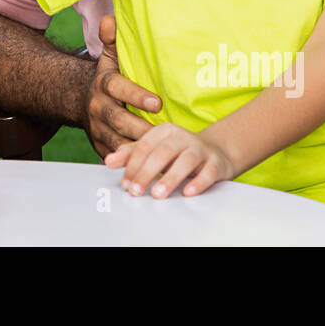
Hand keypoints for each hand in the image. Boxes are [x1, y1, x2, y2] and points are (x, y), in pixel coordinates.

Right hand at [83, 14, 161, 157]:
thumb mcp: (108, 58)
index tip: (157, 102)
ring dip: (139, 149)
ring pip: (118, 143)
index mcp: (103, 85)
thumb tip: (110, 20)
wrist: (79, 101)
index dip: (137, 96)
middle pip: (119, 121)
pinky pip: (117, 157)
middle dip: (142, 128)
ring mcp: (98, 130)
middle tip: (165, 134)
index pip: (119, 89)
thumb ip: (112, 41)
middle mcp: (99, 108)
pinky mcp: (101, 147)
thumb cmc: (106, 80)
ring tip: (162, 154)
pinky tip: (151, 168)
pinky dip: (132, 163)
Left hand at [104, 122, 235, 198]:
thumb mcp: (155, 149)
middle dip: (146, 173)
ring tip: (157, 194)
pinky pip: (207, 172)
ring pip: (185, 161)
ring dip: (170, 178)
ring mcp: (200, 149)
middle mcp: (182, 137)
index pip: (144, 147)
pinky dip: (198, 182)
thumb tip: (108, 161)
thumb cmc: (178, 153)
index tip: (125, 184)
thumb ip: (131, 154)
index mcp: (164, 131)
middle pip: (162, 153)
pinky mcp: (216, 162)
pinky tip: (187, 192)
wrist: (216, 152)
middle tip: (136, 191)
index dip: (132, 166)